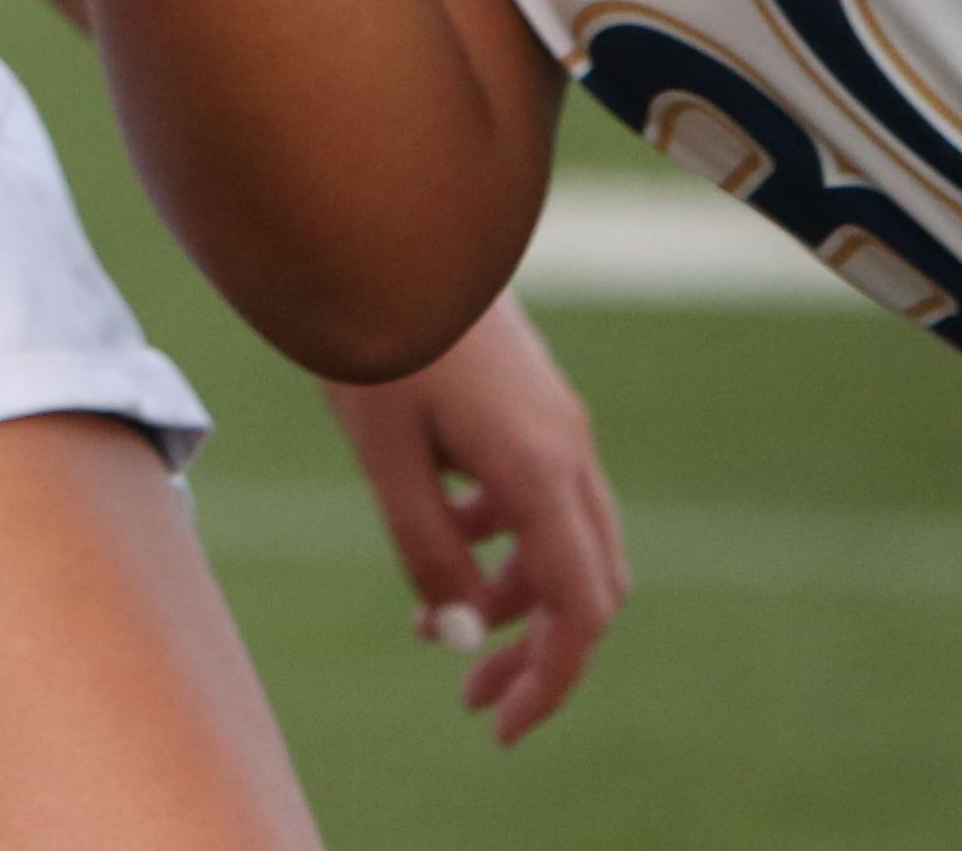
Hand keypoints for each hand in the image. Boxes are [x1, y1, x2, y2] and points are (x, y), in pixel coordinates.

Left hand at [323, 292, 628, 742]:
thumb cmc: (378, 339)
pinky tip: (441, 529)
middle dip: (535, 650)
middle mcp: (570, 453)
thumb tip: (458, 634)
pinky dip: (501, 537)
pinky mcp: (536, 406)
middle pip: (583, 585)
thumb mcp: (385, 455)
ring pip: (562, 543)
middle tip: (470, 696)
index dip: (550, 678)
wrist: (390, 235)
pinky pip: (539, 497)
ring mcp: (559, 426)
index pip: (579, 610)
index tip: (502, 725)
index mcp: (542, 472)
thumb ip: (425, 545)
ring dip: (510, 595)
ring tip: (430, 624)